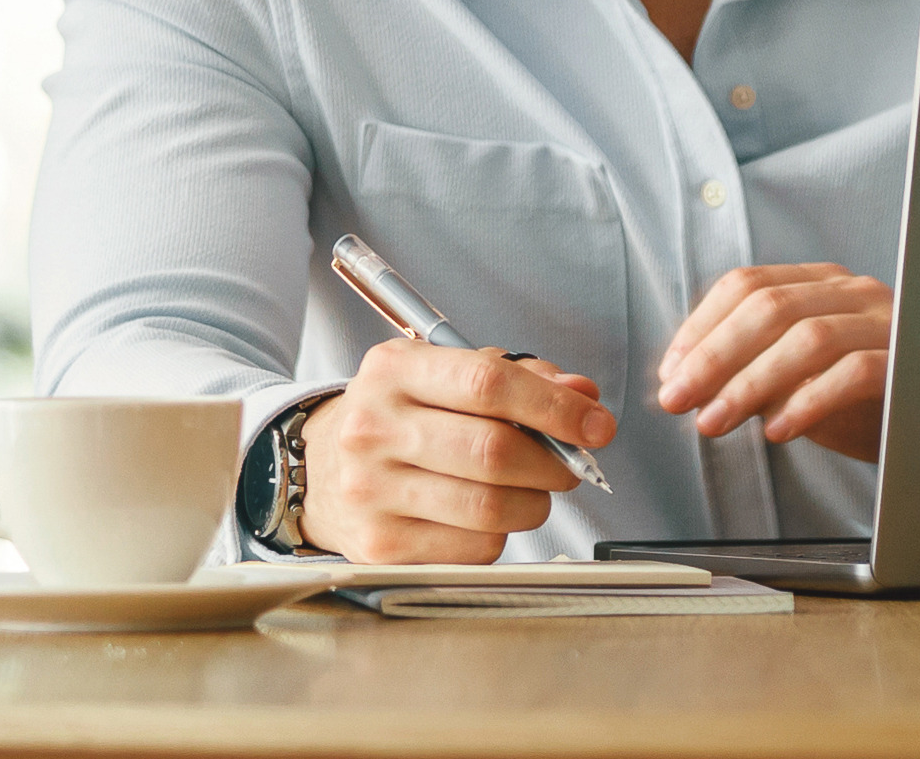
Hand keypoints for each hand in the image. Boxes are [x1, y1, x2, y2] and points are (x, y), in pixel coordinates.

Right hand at [298, 340, 615, 562]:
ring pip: (488, 508)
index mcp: (396, 369)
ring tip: (533, 490)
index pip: (489, 384)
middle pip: (492, 451)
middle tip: (571, 465)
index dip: (555, 407)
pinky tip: (489, 515)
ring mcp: (370, 491)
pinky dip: (501, 535)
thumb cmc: (404, 413)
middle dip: (554, 462)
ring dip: (534, 503)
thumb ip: (523, 377)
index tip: (597, 424)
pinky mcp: (377, 547)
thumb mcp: (450, 372)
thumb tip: (583, 397)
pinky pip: (473, 549)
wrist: (322, 467)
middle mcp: (374, 428)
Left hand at [656, 264, 891, 463]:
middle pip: (769, 306)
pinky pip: (852, 373)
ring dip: (749, 382)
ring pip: (806, 337)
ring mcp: (883, 323)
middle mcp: (852, 292)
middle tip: (676, 399)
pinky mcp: (905, 362)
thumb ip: (753, 368)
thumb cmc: (862, 402)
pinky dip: (808, 401)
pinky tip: (778, 431)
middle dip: (713, 354)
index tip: (670, 370)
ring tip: (714, 422)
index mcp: (820, 283)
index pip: (748, 284)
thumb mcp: (799, 379)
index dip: (701, 325)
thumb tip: (687, 381)